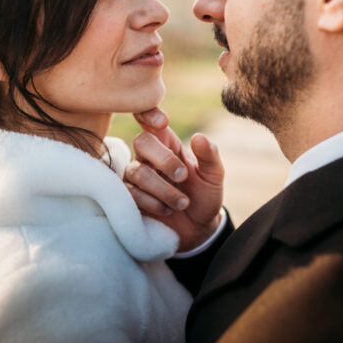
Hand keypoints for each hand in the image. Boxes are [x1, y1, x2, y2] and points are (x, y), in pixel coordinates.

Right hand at [124, 108, 223, 250]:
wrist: (197, 229)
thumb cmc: (204, 197)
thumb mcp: (214, 176)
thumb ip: (209, 156)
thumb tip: (199, 137)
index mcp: (168, 144)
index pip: (151, 121)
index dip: (149, 113)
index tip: (163, 121)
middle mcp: (148, 156)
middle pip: (142, 142)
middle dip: (164, 160)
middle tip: (183, 177)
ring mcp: (136, 176)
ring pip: (137, 172)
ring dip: (164, 189)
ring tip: (183, 203)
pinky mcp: (128, 197)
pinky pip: (131, 194)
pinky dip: (153, 203)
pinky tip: (167, 210)